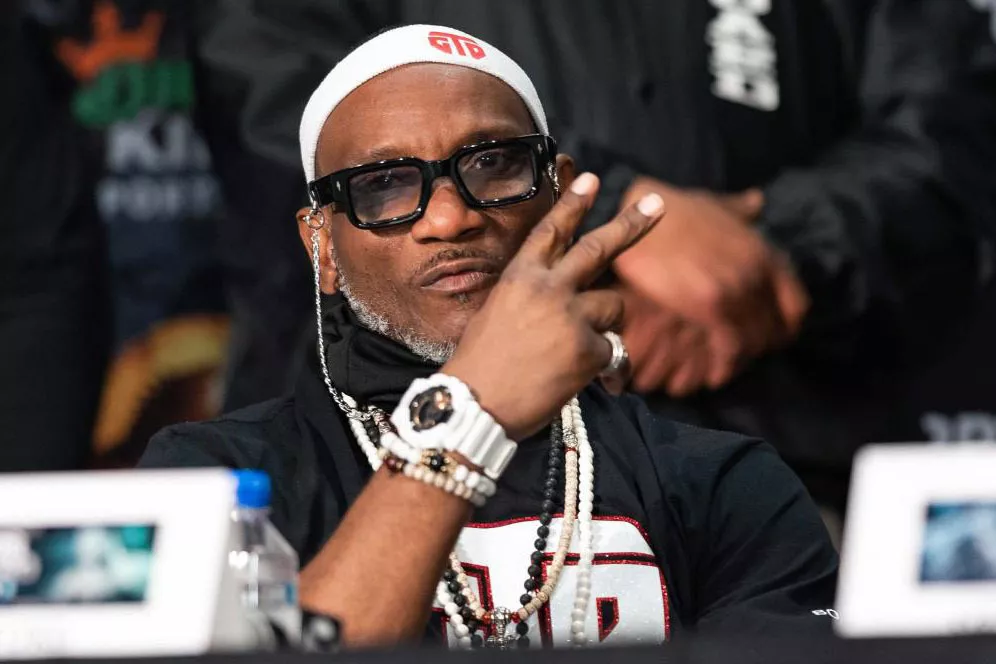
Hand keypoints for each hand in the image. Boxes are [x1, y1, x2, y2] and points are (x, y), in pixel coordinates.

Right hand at [443, 173, 665, 439]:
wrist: (473, 406)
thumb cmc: (480, 366)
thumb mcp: (498, 315)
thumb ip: (536, 299)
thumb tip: (571, 300)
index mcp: (520, 277)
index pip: (551, 231)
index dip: (573, 204)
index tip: (591, 179)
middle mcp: (547, 288)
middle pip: (598, 248)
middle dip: (631, 224)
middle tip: (657, 204)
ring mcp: (570, 316)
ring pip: (615, 305)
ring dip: (606, 324)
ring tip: (578, 350)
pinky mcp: (588, 349)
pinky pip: (613, 352)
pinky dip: (603, 368)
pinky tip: (578, 381)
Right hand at [613, 176, 808, 387]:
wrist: (639, 211)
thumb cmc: (671, 209)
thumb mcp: (713, 204)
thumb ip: (738, 209)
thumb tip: (758, 202)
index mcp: (763, 252)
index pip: (796, 305)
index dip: (787, 328)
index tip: (774, 339)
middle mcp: (758, 272)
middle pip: (774, 328)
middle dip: (760, 347)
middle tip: (742, 359)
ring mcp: (736, 288)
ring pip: (754, 341)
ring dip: (742, 361)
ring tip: (727, 370)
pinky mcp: (710, 305)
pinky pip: (730, 346)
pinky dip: (725, 366)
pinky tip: (715, 376)